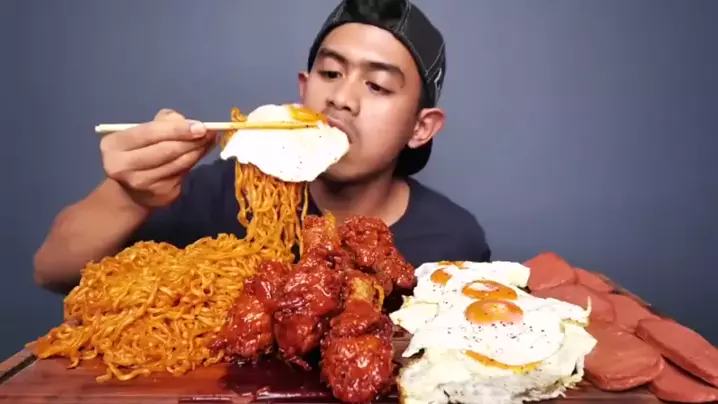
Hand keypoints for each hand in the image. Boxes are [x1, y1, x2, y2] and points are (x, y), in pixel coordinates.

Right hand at [100, 109, 215, 207]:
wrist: (129, 192)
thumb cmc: (136, 152)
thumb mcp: (140, 133)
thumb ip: (163, 123)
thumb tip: (190, 123)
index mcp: (115, 145)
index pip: (150, 133)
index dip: (177, 129)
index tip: (200, 126)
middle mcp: (125, 166)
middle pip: (167, 150)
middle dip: (191, 140)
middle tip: (209, 132)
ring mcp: (143, 183)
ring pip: (179, 163)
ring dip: (197, 150)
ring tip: (207, 140)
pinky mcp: (161, 194)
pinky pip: (183, 173)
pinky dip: (194, 161)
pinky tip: (199, 153)